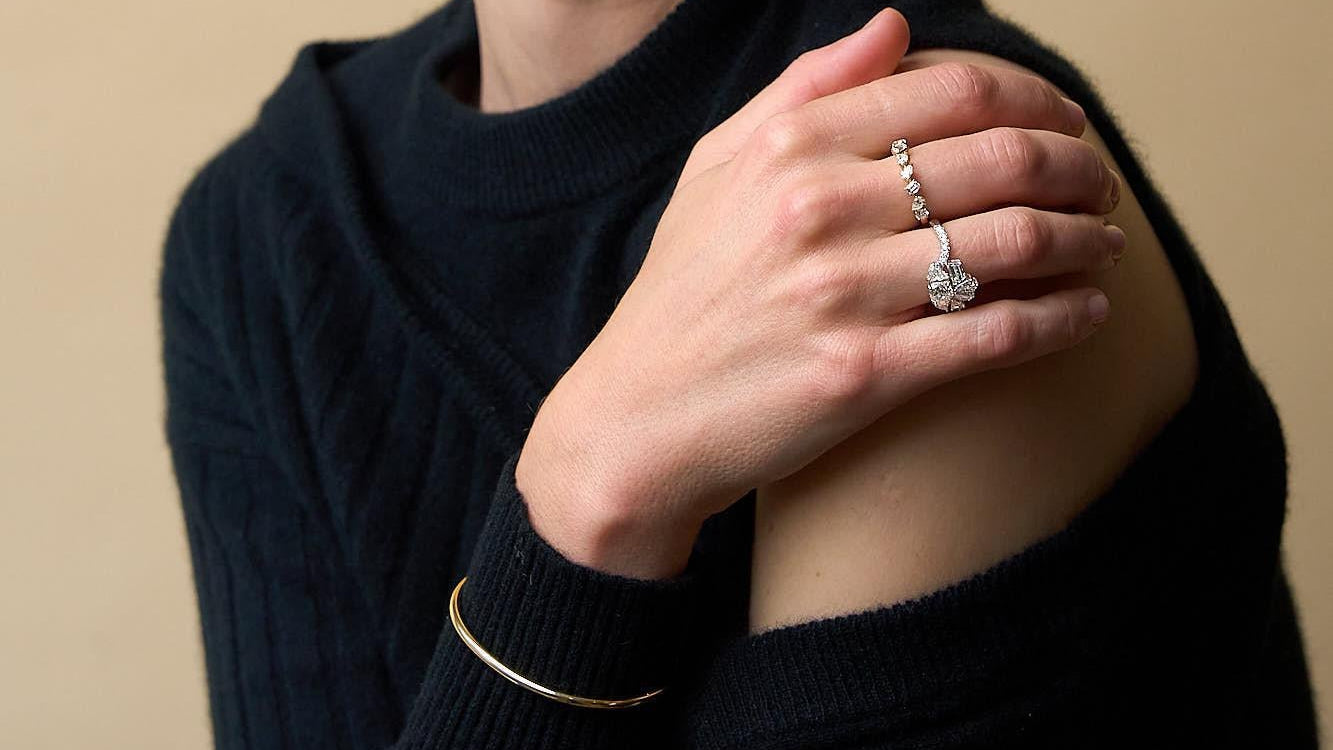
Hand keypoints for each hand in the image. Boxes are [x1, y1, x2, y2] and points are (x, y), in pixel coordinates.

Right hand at [515, 8, 1122, 578]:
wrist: (639, 419)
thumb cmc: (682, 292)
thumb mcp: (716, 169)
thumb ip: (803, 89)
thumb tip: (893, 26)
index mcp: (789, 147)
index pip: (954, 92)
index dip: (1035, 99)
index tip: (1067, 121)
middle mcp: (818, 209)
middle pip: (1002, 159)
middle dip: (1080, 166)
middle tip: (1103, 184)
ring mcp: (843, 294)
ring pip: (1016, 242)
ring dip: (1087, 239)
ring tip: (1107, 244)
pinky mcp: (864, 375)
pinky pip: (998, 335)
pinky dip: (1065, 319)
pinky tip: (1089, 313)